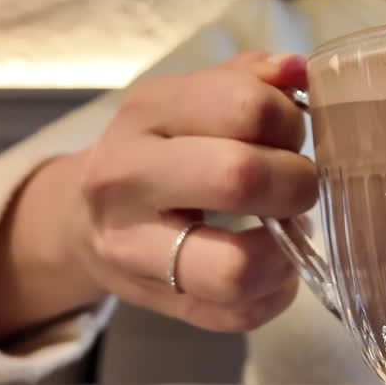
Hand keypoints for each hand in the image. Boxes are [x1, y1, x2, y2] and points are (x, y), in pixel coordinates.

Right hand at [69, 51, 316, 331]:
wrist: (85, 215)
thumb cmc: (161, 147)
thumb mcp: (191, 98)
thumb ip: (250, 78)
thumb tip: (299, 69)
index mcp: (146, 111)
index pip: (245, 106)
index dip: (290, 122)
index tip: (291, 134)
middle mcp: (126, 176)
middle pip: (239, 178)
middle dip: (296, 182)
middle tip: (299, 184)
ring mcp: (132, 248)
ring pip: (234, 269)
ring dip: (285, 252)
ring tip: (286, 230)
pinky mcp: (152, 302)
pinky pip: (235, 315)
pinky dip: (273, 294)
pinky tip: (272, 267)